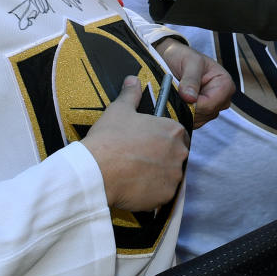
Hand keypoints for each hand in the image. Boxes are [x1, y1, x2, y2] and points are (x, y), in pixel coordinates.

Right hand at [81, 76, 189, 211]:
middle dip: (162, 157)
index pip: (177, 135)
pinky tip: (134, 186)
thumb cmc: (109, 138)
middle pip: (176, 155)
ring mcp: (174, 176)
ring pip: (169, 175)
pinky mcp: (166, 196)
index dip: (162, 139)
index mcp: (173, 130)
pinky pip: (162, 193)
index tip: (148, 143)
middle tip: (140, 159)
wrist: (96, 170)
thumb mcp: (119, 110)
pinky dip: (151, 192)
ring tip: (135, 174)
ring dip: (157, 175)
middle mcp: (180, 153)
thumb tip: (133, 79)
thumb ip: (131, 94)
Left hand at [156, 38, 234, 127]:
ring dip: (183, 110)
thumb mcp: (189, 62)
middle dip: (187, 107)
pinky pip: (192, 122)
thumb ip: (191, 79)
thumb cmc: (182, 57)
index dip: (193, 104)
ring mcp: (212, 108)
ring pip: (198, 120)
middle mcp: (222, 98)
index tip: (180, 96)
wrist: (171, 60)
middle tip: (174, 93)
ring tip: (175, 94)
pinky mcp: (202, 115)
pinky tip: (176, 102)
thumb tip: (190, 98)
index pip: (211, 104)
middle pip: (205, 114)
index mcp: (225, 84)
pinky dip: (182, 114)